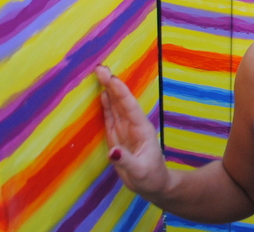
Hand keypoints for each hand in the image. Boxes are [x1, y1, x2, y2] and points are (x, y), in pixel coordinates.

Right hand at [97, 66, 171, 197]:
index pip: (129, 107)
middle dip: (111, 84)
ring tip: (99, 74)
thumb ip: (126, 161)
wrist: (154, 185)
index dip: (119, 91)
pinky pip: (111, 118)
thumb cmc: (150, 178)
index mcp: (141, 129)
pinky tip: (102, 94)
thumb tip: (112, 151)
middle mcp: (133, 125)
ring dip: (108, 90)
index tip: (110, 77)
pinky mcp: (118, 136)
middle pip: (121, 101)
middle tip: (99, 68)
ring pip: (116, 106)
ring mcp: (126, 129)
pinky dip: (106, 105)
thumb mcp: (140, 172)